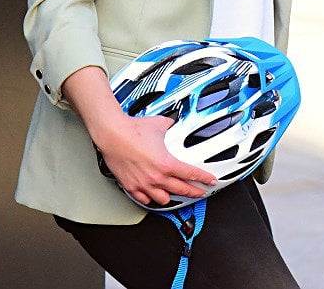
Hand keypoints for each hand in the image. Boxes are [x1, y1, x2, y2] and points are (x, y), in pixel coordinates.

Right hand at [94, 115, 217, 207]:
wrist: (112, 134)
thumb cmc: (132, 130)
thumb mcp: (160, 124)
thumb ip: (170, 125)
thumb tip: (173, 123)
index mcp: (167, 163)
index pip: (192, 174)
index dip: (204, 179)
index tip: (210, 181)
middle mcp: (157, 177)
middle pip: (182, 190)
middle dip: (195, 191)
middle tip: (200, 192)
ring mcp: (144, 184)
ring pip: (164, 199)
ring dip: (171, 196)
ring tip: (175, 193)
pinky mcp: (132, 186)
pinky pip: (144, 199)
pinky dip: (150, 198)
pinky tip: (152, 195)